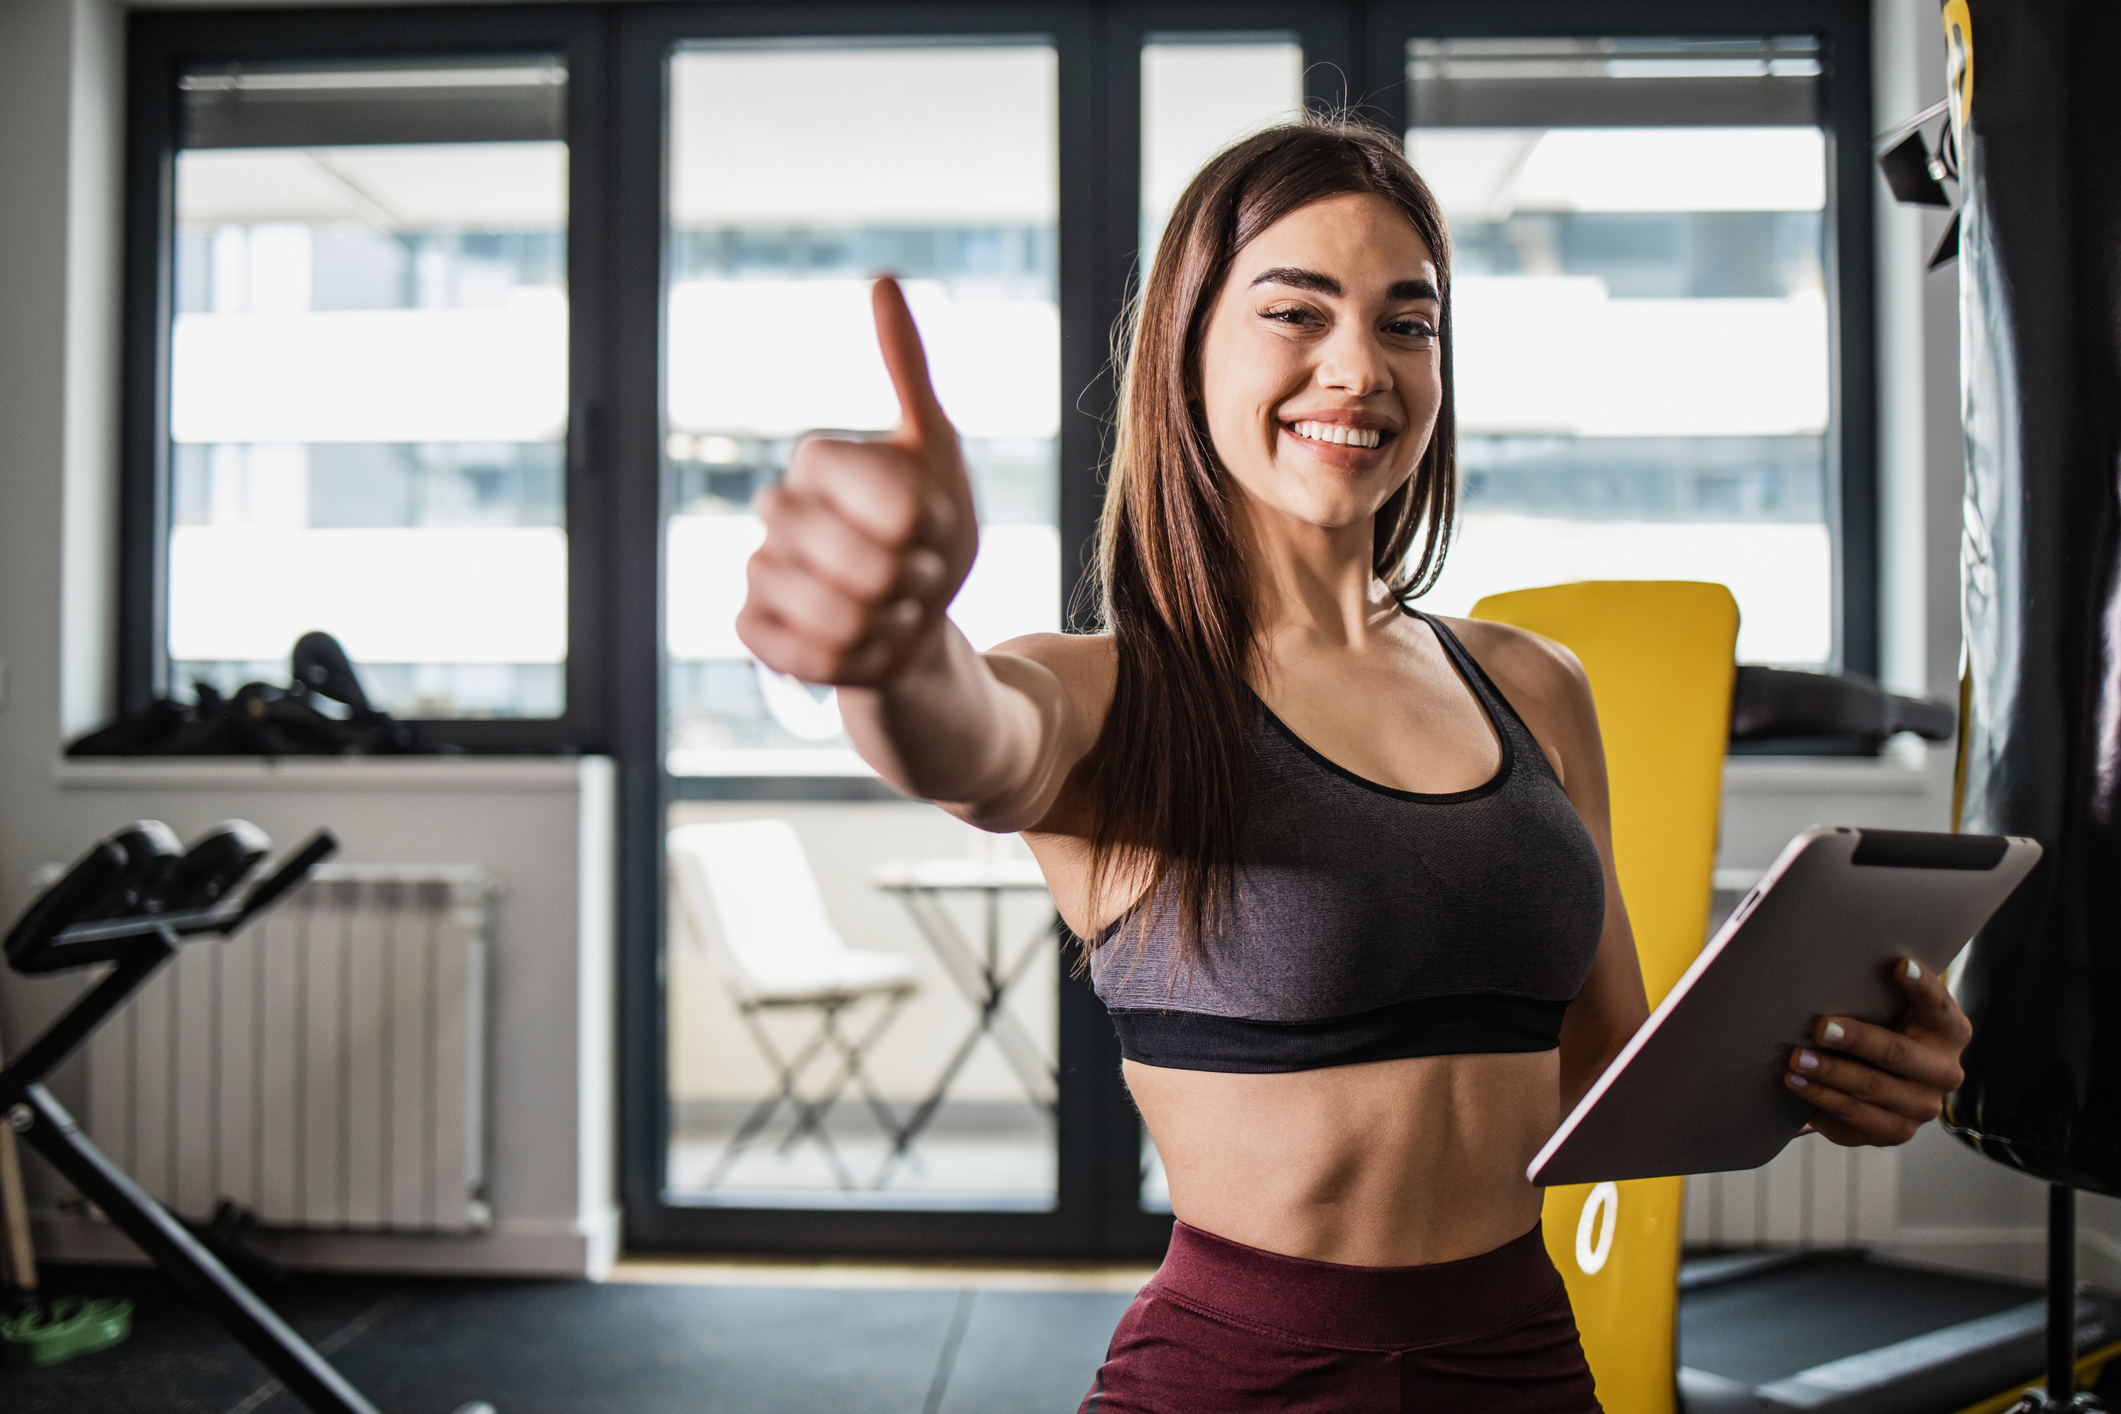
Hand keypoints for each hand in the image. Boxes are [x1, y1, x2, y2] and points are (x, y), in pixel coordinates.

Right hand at [735, 279, 977, 685]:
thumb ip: (907, 365)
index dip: (910, 517)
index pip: (860, 486)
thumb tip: (880, 275)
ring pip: (826, 610)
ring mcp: (760, 571)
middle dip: (907, 577)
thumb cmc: (934, 533)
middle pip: (849, 556)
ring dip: (886, 621)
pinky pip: (795, 651)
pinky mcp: (754, 629)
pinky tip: (865, 645)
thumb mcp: (936, 447)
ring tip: (897, 610)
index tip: (932, 526)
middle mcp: (776, 510)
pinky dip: (849, 658)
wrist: (920, 621)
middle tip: (920, 577)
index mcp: (818, 459)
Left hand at [1785, 958, 1972, 1145]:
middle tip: (1819, 1029)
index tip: (1898, 965)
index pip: (1938, 1007)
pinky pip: (1857, 1119)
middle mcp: (1944, 1072)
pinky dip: (1823, 1101)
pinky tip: (1799, 1087)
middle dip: (1856, 1040)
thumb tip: (1831, 965)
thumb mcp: (1888, 1009)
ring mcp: (1922, 1106)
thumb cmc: (1880, 1028)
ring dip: (1830, 1076)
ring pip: (1872, 1090)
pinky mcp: (1896, 1131)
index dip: (1921, 986)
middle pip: (1897, 1054)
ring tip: (1795, 1062)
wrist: (1880, 1080)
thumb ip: (1877, 991)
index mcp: (1949, 1032)